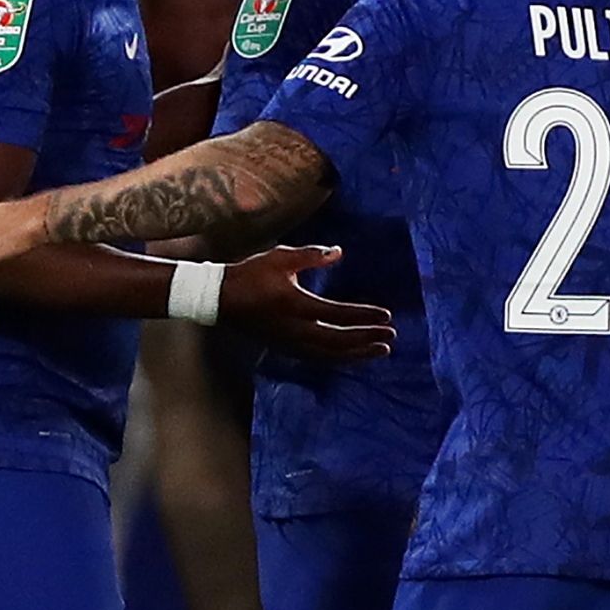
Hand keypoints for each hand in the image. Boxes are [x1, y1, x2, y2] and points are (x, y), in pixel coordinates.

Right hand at [218, 246, 394, 361]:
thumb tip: (339, 252)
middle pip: (337, 341)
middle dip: (366, 340)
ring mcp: (288, 342)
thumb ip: (312, 256)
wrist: (218, 299)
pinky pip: (317, 357)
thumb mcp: (281, 258)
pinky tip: (353, 355)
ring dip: (356, 354)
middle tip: (391, 337)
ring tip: (380, 351)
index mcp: (294, 305)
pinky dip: (339, 357)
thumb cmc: (250, 274)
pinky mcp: (284, 348)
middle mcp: (294, 329)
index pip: (337, 314)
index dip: (363, 316)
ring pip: (329, 355)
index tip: (387, 315)